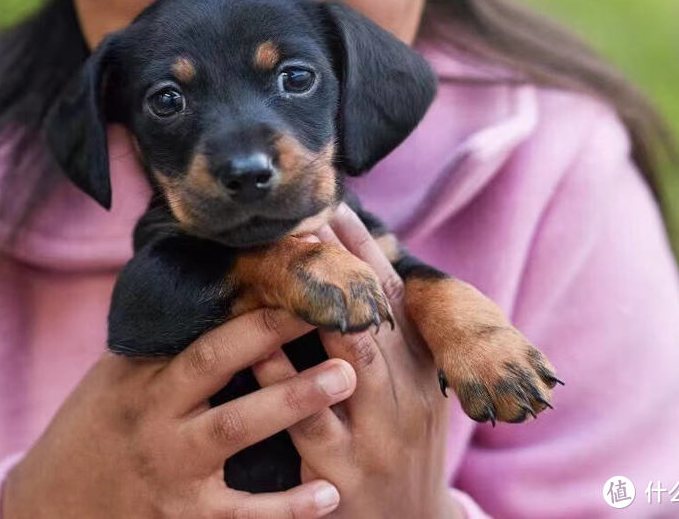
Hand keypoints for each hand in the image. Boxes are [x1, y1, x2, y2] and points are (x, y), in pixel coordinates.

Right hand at [2, 307, 358, 517]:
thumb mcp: (118, 380)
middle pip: (216, 367)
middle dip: (274, 338)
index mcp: (143, 379)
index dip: (252, 308)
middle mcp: (156, 418)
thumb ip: (164, 343)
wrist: (51, 510)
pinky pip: (244, 514)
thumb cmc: (97, 432)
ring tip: (346, 379)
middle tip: (333, 316)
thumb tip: (220, 283)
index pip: (201, 334)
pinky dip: (287, 507)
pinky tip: (330, 492)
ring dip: (293, 402)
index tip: (300, 282)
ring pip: (236, 430)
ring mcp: (172, 471)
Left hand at [252, 204, 459, 518]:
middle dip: (339, 266)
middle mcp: (408, 398)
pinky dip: (284, 379)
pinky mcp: (343, 474)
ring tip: (282, 265)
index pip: (395, 298)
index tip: (334, 203)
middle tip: (301, 217)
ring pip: (350, 360)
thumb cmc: (399, 453)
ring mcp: (378, 437)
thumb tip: (362, 275)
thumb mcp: (413, 398)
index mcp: (423, 373)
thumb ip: (391, 343)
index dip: (365, 249)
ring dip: (314, 310)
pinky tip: (255, 349)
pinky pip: (309, 421)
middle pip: (373, 316)